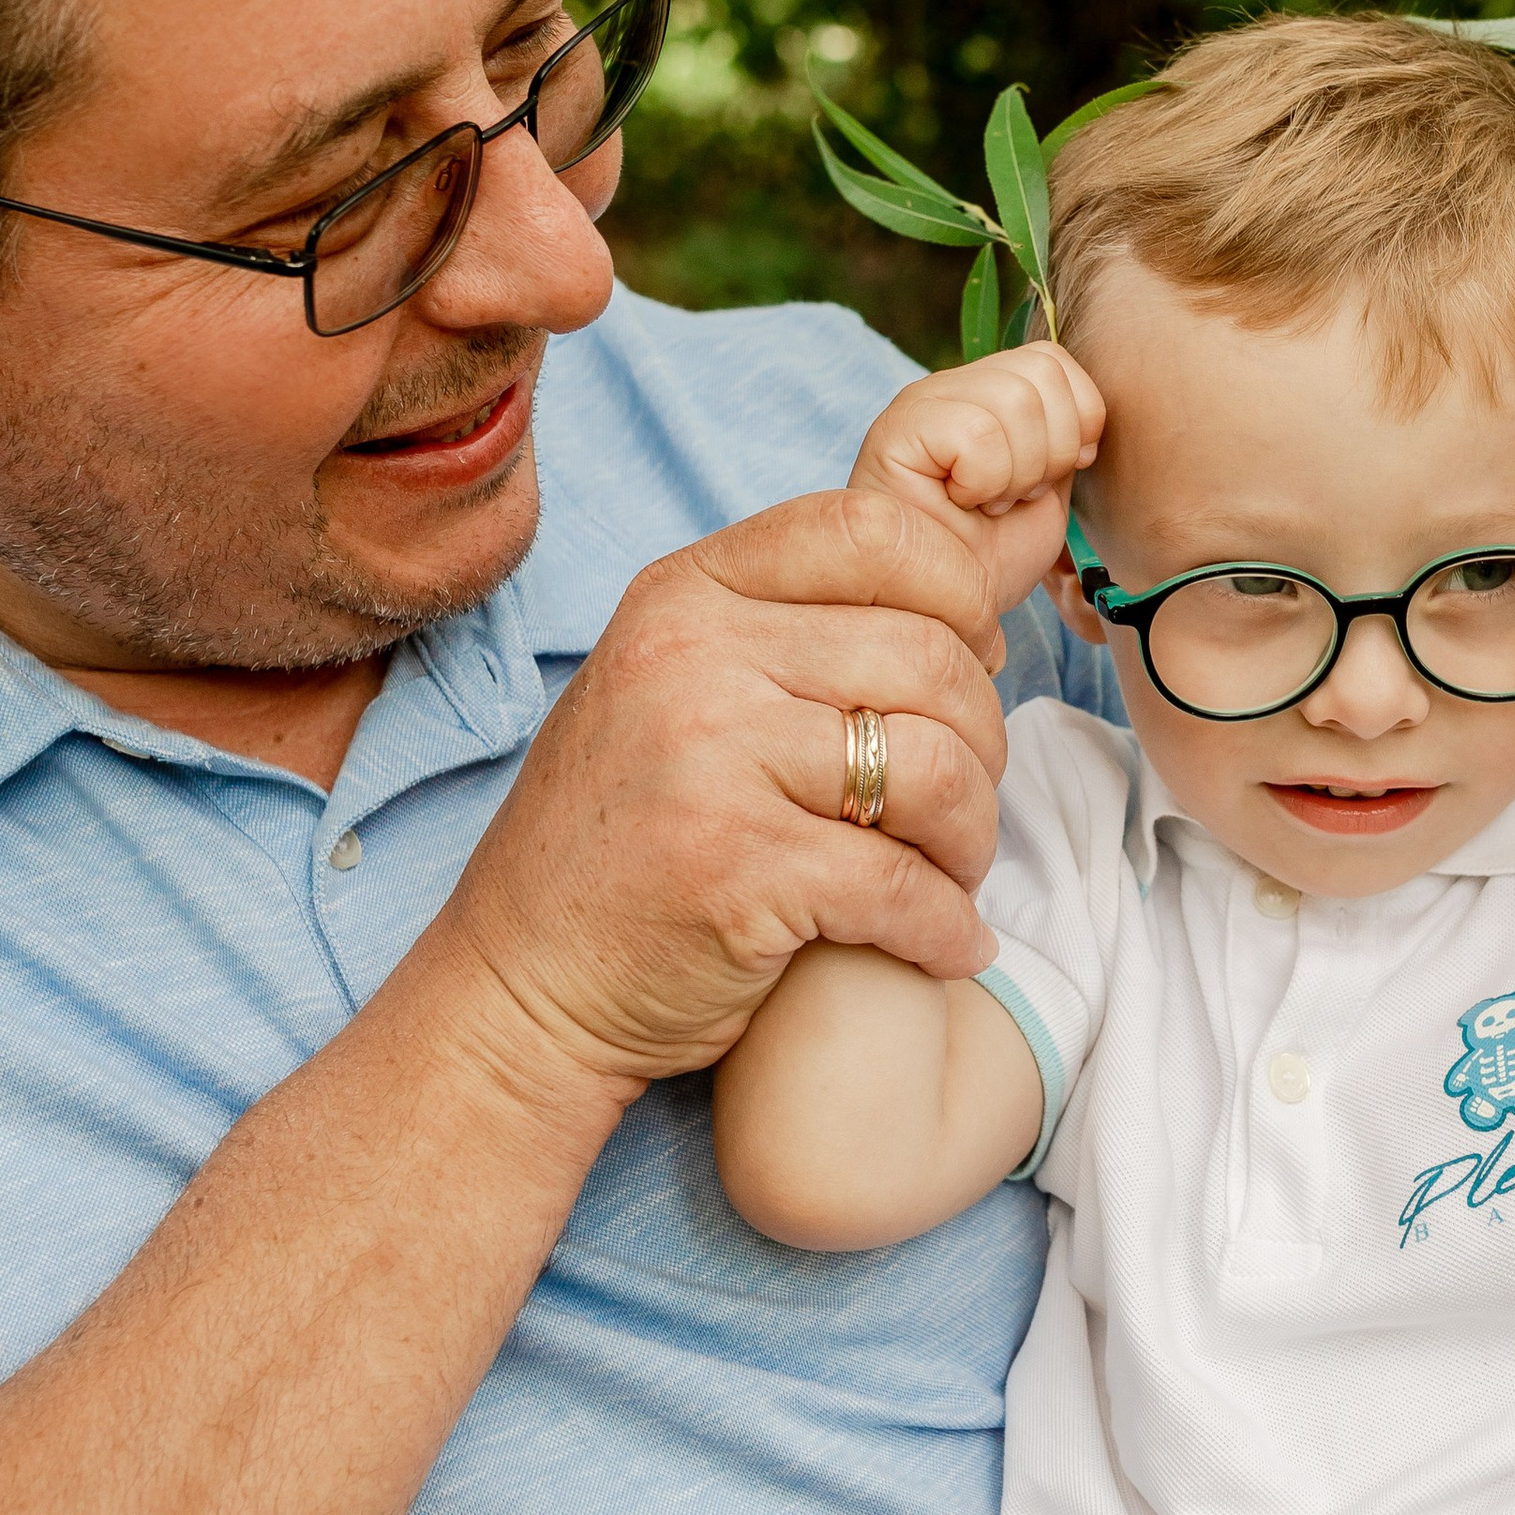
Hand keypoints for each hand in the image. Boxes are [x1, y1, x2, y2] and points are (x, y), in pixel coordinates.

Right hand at [435, 489, 1014, 1105]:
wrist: (523, 984)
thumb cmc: (629, 838)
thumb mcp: (684, 690)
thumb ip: (799, 632)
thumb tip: (991, 587)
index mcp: (684, 594)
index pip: (874, 530)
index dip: (960, 591)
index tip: (975, 660)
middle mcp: (692, 658)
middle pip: (929, 654)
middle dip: (983, 740)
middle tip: (962, 804)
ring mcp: (711, 761)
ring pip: (935, 767)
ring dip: (975, 836)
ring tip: (953, 872)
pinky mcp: (739, 871)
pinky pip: (906, 886)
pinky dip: (948, 927)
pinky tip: (944, 944)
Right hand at [850, 342, 1104, 611]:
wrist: (947, 612)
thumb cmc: (989, 559)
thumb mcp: (1049, 488)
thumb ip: (1066, 436)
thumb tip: (1091, 407)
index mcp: (984, 394)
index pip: (1052, 359)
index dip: (1078, 417)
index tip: (1058, 473)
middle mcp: (948, 387)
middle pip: (1041, 373)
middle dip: (1051, 450)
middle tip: (1015, 495)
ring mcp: (920, 403)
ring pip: (1016, 400)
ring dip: (1018, 471)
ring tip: (989, 502)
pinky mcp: (897, 430)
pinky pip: (979, 432)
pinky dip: (986, 480)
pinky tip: (962, 503)